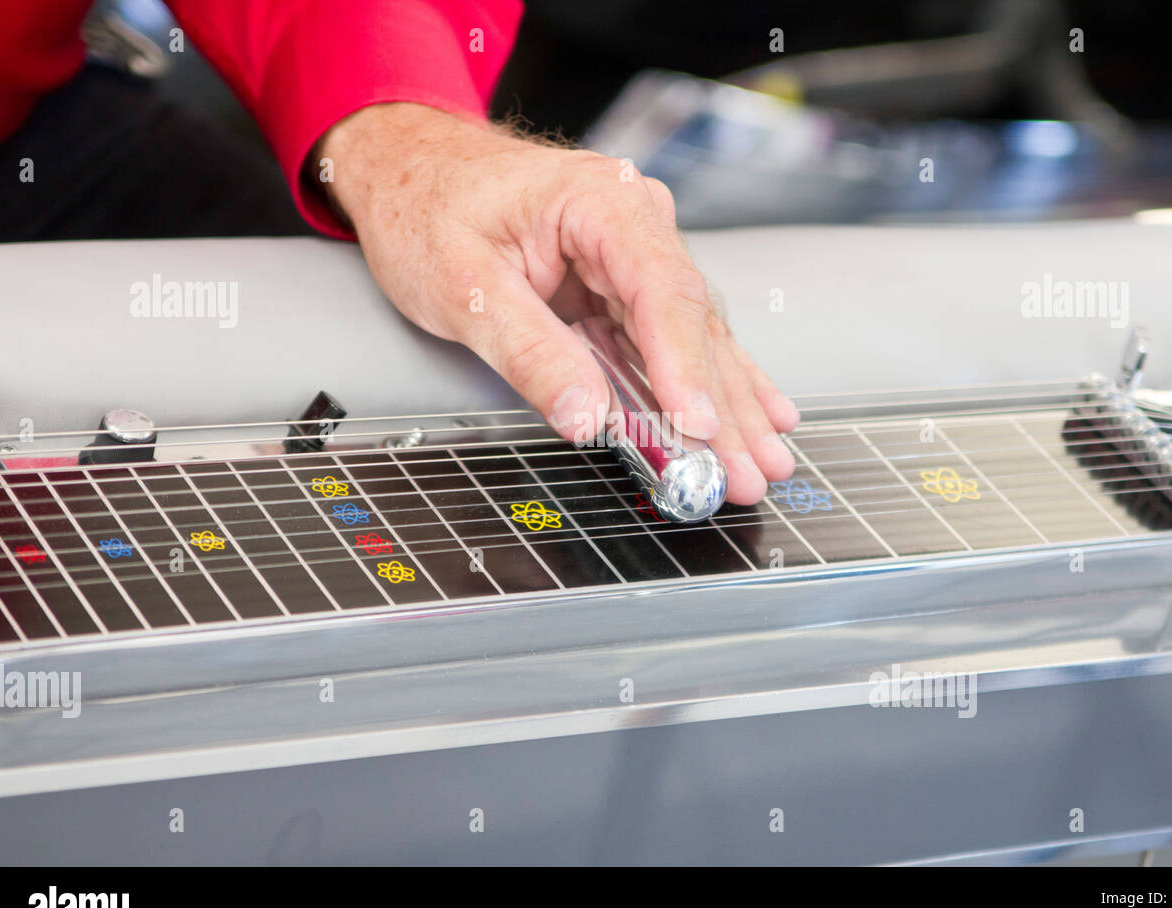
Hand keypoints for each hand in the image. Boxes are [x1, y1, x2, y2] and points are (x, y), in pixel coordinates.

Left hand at [316, 104, 797, 503]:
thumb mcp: (463, 288)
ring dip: (728, 408)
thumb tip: (588, 418)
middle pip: (691, 324)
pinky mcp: (626, 284)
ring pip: (694, 340)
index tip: (699, 427)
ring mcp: (636, 253)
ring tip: (762, 466)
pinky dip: (711, 384)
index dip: (684, 366)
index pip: (661, 290)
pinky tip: (760, 416)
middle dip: (722, 408)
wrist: (409, 169)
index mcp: (600, 202)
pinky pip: (674, 340)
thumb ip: (529, 353)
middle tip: (745, 474)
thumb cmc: (427, 209)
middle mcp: (635, 221)